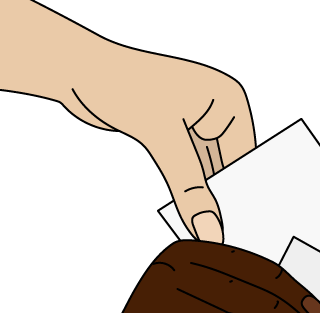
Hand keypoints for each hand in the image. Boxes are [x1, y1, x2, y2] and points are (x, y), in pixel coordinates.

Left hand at [62, 41, 253, 242]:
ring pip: (205, 173)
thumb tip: (210, 231)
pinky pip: (186, 171)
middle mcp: (216, 109)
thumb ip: (190, 188)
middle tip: (218, 236)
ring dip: (199, 198)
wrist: (75, 69)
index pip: (244, 159)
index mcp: (228, 99)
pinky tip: (185, 213)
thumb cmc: (121, 85)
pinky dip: (184, 190)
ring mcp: (195, 122)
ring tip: (202, 229)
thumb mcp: (162, 139)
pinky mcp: (173, 134)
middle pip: (226, 167)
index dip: (241, 195)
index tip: (238, 230)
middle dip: (218, 199)